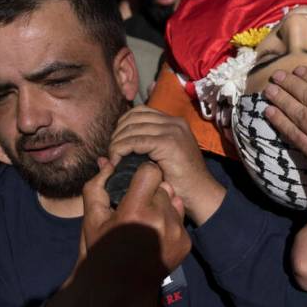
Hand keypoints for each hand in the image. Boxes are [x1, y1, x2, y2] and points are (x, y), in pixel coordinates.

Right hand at [82, 159, 190, 306]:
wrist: (121, 291)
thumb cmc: (102, 252)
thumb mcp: (92, 220)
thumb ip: (98, 186)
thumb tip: (107, 161)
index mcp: (135, 211)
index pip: (151, 171)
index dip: (142, 174)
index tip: (136, 182)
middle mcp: (160, 219)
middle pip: (163, 187)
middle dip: (151, 193)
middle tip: (138, 208)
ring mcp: (176, 232)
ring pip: (173, 202)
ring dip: (162, 207)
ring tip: (146, 224)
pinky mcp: (186, 243)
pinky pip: (180, 219)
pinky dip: (170, 223)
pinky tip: (155, 237)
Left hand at [108, 106, 223, 223]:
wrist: (201, 194)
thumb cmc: (181, 182)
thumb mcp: (160, 160)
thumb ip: (140, 150)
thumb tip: (105, 153)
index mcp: (174, 122)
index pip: (140, 112)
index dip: (123, 125)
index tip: (116, 144)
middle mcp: (175, 122)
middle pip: (133, 117)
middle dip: (117, 133)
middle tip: (112, 152)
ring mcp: (173, 131)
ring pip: (131, 128)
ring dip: (117, 143)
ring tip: (114, 159)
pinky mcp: (168, 143)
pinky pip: (135, 141)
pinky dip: (121, 150)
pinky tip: (117, 162)